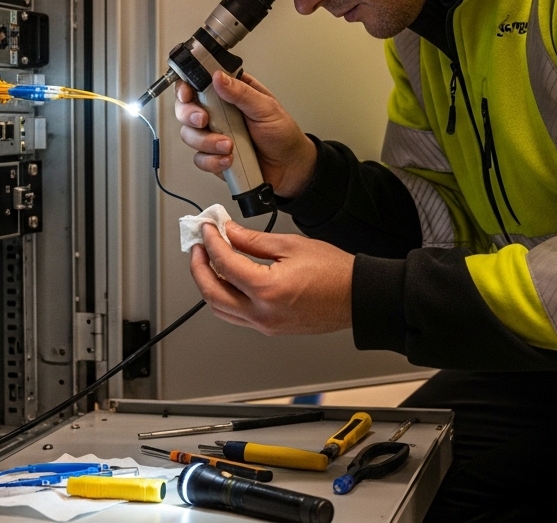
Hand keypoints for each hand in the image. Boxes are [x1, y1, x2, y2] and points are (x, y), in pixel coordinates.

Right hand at [175, 72, 317, 197]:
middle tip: (203, 120)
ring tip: (229, 145)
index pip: (198, 84)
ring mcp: (214, 135)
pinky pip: (201, 159)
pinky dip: (213, 161)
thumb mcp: (266, 107)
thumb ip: (241, 93)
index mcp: (230, 94)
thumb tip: (219, 77)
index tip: (187, 95)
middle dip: (189, 115)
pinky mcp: (214, 156)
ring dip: (206, 141)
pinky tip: (229, 159)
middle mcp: (218, 113)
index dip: (186, 88)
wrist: (290, 166)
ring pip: (190, 135)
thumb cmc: (282, 133)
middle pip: (185, 109)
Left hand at [190, 222, 352, 335]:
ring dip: (209, 284)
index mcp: (267, 290)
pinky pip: (236, 316)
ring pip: (220, 309)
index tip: (209, 229)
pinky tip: (229, 280)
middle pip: (212, 293)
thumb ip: (254, 240)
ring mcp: (265, 325)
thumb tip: (230, 233)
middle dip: (199, 266)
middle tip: (199, 246)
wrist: (357, 297)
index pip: (224, 264)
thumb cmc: (335, 273)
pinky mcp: (270, 329)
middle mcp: (262, 313)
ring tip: (210, 262)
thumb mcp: (292, 246)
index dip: (211, 242)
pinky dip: (225, 297)